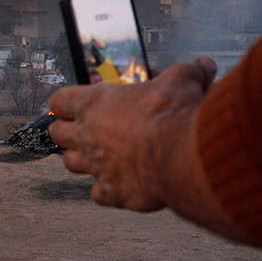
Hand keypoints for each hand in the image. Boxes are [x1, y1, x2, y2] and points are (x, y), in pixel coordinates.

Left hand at [49, 59, 236, 233]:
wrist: (184, 156)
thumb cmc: (175, 115)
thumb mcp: (183, 80)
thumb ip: (189, 72)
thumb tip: (203, 66)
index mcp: (96, 103)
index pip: (60, 101)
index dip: (65, 103)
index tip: (71, 105)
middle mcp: (89, 135)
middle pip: (58, 134)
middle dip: (67, 132)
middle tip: (82, 130)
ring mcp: (97, 166)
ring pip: (71, 164)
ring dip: (83, 160)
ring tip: (99, 156)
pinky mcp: (113, 192)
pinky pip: (99, 194)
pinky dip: (107, 191)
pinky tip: (121, 185)